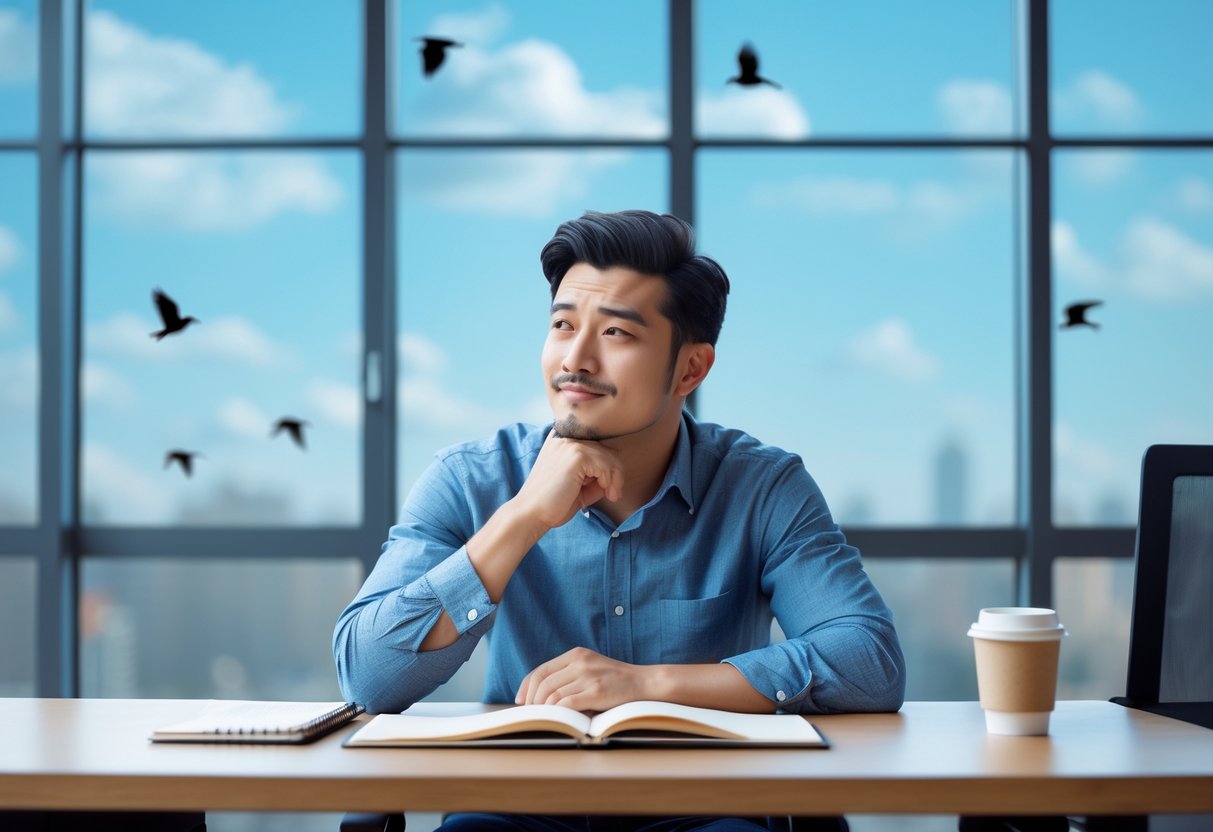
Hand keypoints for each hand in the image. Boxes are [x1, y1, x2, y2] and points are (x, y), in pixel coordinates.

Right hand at [512, 432, 623, 529]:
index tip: (608, 486)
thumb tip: (618, 470)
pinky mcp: (575, 455)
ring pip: (609, 456)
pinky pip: (605, 465)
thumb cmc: (553, 503)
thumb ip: (595, 474)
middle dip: (615, 472)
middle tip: (613, 493)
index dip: (607, 464)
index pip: (596, 444)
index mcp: (562, 440)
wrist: (531, 514)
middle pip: (606, 448)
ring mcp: (570, 444)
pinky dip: (610, 481)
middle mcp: (565, 437)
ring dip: (615, 478)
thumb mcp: (578, 484)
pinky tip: (607, 494)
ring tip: (611, 495)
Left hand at [515, 647, 650, 711]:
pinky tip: (558, 719)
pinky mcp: (597, 692)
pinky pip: (567, 704)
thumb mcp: (591, 667)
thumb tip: (540, 693)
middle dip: (532, 701)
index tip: (521, 700)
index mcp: (576, 654)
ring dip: (543, 709)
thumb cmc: (616, 680)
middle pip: (543, 682)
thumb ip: (569, 674)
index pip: (541, 669)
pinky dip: (558, 713)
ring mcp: (588, 676)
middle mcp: (580, 662)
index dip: (526, 686)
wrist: (644, 682)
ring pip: (552, 694)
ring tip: (542, 718)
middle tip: (530, 713)